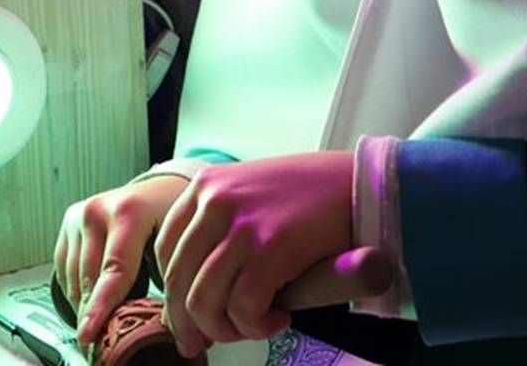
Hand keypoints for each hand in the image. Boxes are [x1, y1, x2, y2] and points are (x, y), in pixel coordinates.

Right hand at [54, 174, 188, 346]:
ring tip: (104, 318)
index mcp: (128, 211)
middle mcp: (97, 209)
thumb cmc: (172, 216)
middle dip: (94, 312)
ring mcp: (79, 215)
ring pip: (74, 277)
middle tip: (103, 338)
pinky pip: (63, 268)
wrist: (160, 188)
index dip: (101, 308)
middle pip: (89, 278)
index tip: (89, 333)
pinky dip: (76, 287)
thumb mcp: (179, 242)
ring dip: (85, 303)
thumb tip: (155, 319)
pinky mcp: (68, 222)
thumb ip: (166, 276)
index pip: (113, 271)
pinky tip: (93, 294)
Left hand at [154, 152, 363, 356]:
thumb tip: (191, 295)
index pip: (164, 251)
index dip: (172, 293)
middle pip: (178, 280)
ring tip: (254, 326)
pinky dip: (257, 326)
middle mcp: (215, 201)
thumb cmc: (309, 196)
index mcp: (204, 186)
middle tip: (205, 343)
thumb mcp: (249, 194)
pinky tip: (279, 317)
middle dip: (189, 323)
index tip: (188, 316)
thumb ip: (218, 228)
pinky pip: (244, 308)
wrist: (362, 183)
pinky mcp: (272, 247)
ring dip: (227, 329)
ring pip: (204, 301)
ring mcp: (241, 223)